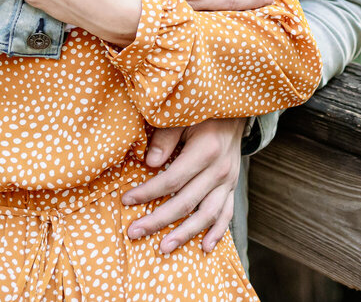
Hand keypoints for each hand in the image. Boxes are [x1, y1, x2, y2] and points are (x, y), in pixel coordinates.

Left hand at [122, 117, 246, 253]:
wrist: (234, 113)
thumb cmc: (202, 114)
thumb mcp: (182, 118)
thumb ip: (165, 138)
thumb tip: (149, 163)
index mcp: (206, 150)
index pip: (173, 179)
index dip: (148, 192)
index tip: (126, 200)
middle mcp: (220, 170)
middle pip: (186, 202)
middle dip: (158, 220)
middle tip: (134, 232)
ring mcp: (229, 181)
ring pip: (207, 215)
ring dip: (185, 234)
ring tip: (163, 248)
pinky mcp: (232, 188)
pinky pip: (227, 214)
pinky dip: (217, 233)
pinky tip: (205, 248)